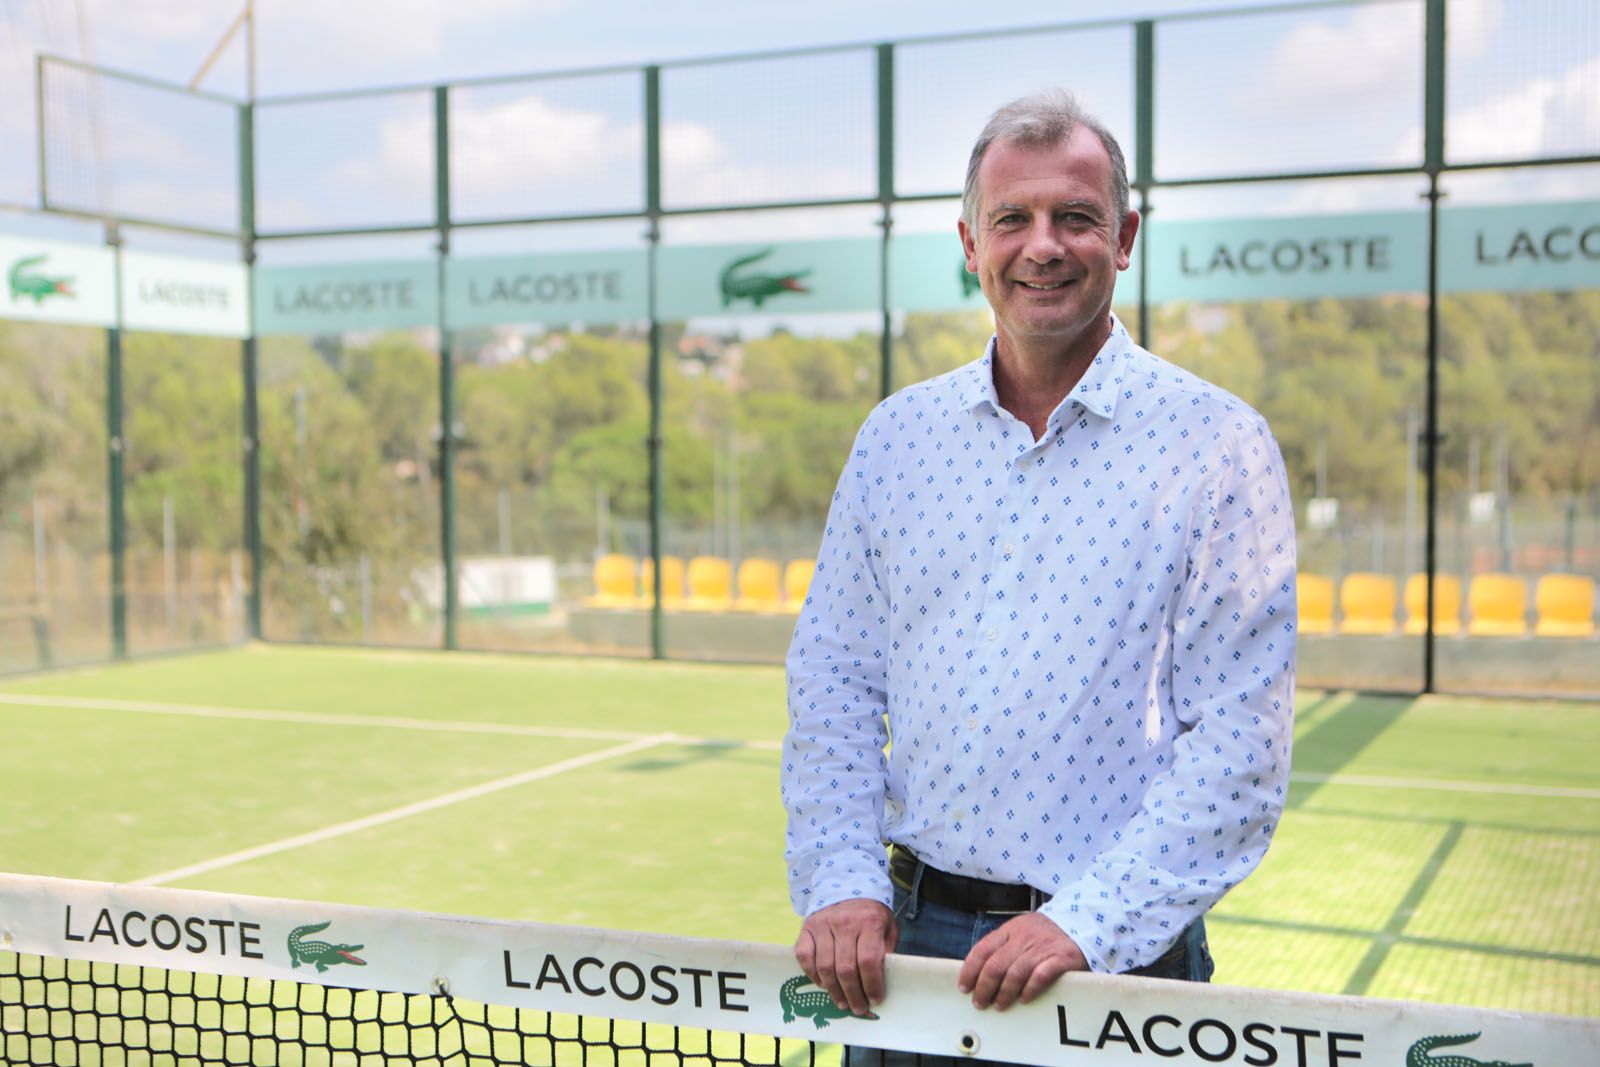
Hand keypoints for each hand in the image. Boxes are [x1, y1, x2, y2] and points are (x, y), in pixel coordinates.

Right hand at [794, 899, 897, 1015]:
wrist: (846, 886)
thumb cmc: (870, 915)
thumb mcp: (887, 928)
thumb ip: (886, 952)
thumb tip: (883, 983)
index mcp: (869, 922)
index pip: (869, 960)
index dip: (872, 985)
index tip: (876, 1000)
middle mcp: (844, 922)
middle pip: (846, 968)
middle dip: (853, 995)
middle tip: (858, 1008)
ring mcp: (822, 924)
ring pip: (824, 966)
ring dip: (834, 991)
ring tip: (842, 1003)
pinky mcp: (807, 928)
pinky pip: (804, 957)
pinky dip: (812, 975)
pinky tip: (823, 984)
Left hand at [958, 912, 1086, 1010]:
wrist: (1081, 922)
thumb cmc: (1044, 934)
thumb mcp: (1020, 931)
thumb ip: (1003, 947)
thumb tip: (979, 973)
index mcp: (1009, 930)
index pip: (982, 950)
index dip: (970, 970)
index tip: (964, 988)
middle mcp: (1023, 937)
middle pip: (996, 965)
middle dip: (984, 988)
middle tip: (980, 1003)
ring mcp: (1042, 947)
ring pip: (1015, 973)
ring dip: (1004, 993)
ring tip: (999, 1006)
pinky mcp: (1061, 958)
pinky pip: (1041, 976)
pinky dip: (1030, 989)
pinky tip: (1025, 999)